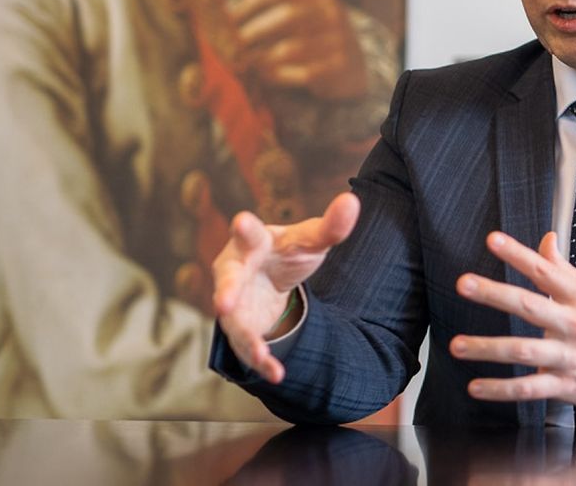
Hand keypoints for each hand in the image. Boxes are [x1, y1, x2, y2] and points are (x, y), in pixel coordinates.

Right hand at [212, 192, 359, 382]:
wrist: (268, 279)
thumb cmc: (286, 251)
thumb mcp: (309, 240)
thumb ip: (330, 225)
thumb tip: (352, 201)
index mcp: (253, 243)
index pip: (247, 233)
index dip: (244, 229)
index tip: (241, 222)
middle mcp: (235, 272)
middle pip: (228, 280)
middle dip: (227, 290)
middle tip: (223, 303)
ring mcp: (234, 302)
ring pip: (234, 321)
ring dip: (246, 338)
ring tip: (262, 356)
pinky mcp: (240, 328)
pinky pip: (247, 346)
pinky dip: (261, 360)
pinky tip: (277, 373)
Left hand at [230, 0, 366, 99]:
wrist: (354, 69)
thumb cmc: (312, 40)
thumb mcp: (299, 18)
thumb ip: (266, 9)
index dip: (255, 0)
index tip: (230, 16)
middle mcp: (333, 14)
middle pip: (289, 14)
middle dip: (255, 30)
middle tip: (232, 45)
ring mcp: (340, 40)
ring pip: (293, 47)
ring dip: (263, 57)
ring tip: (247, 64)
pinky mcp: (340, 67)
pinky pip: (303, 73)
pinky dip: (279, 76)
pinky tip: (266, 77)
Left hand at [449, 231, 575, 411]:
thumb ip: (564, 268)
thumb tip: (546, 239)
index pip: (545, 271)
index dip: (518, 254)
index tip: (493, 240)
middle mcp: (575, 324)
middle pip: (530, 306)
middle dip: (494, 294)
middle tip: (463, 283)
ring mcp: (570, 357)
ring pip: (524, 351)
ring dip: (488, 348)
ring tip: (457, 345)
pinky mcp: (566, 386)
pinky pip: (529, 389)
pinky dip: (500, 390)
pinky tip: (475, 387)